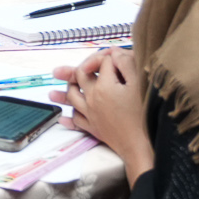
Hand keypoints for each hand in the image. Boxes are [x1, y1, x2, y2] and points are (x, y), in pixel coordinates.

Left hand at [52, 47, 152, 181]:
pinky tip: (63, 119)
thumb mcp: (140, 84)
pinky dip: (69, 119)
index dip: (108, 56)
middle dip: (74, 70)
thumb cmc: (144, 114)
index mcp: (104, 85)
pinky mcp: (94, 128)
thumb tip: (114, 53)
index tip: (116, 57)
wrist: (142, 145)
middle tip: (63, 69)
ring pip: (72, 98)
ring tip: (55, 91)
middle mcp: (92, 98)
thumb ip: (126, 64)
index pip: (101, 62)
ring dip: (64, 92)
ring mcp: (91, 114)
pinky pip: (77, 121)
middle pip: (79, 77)